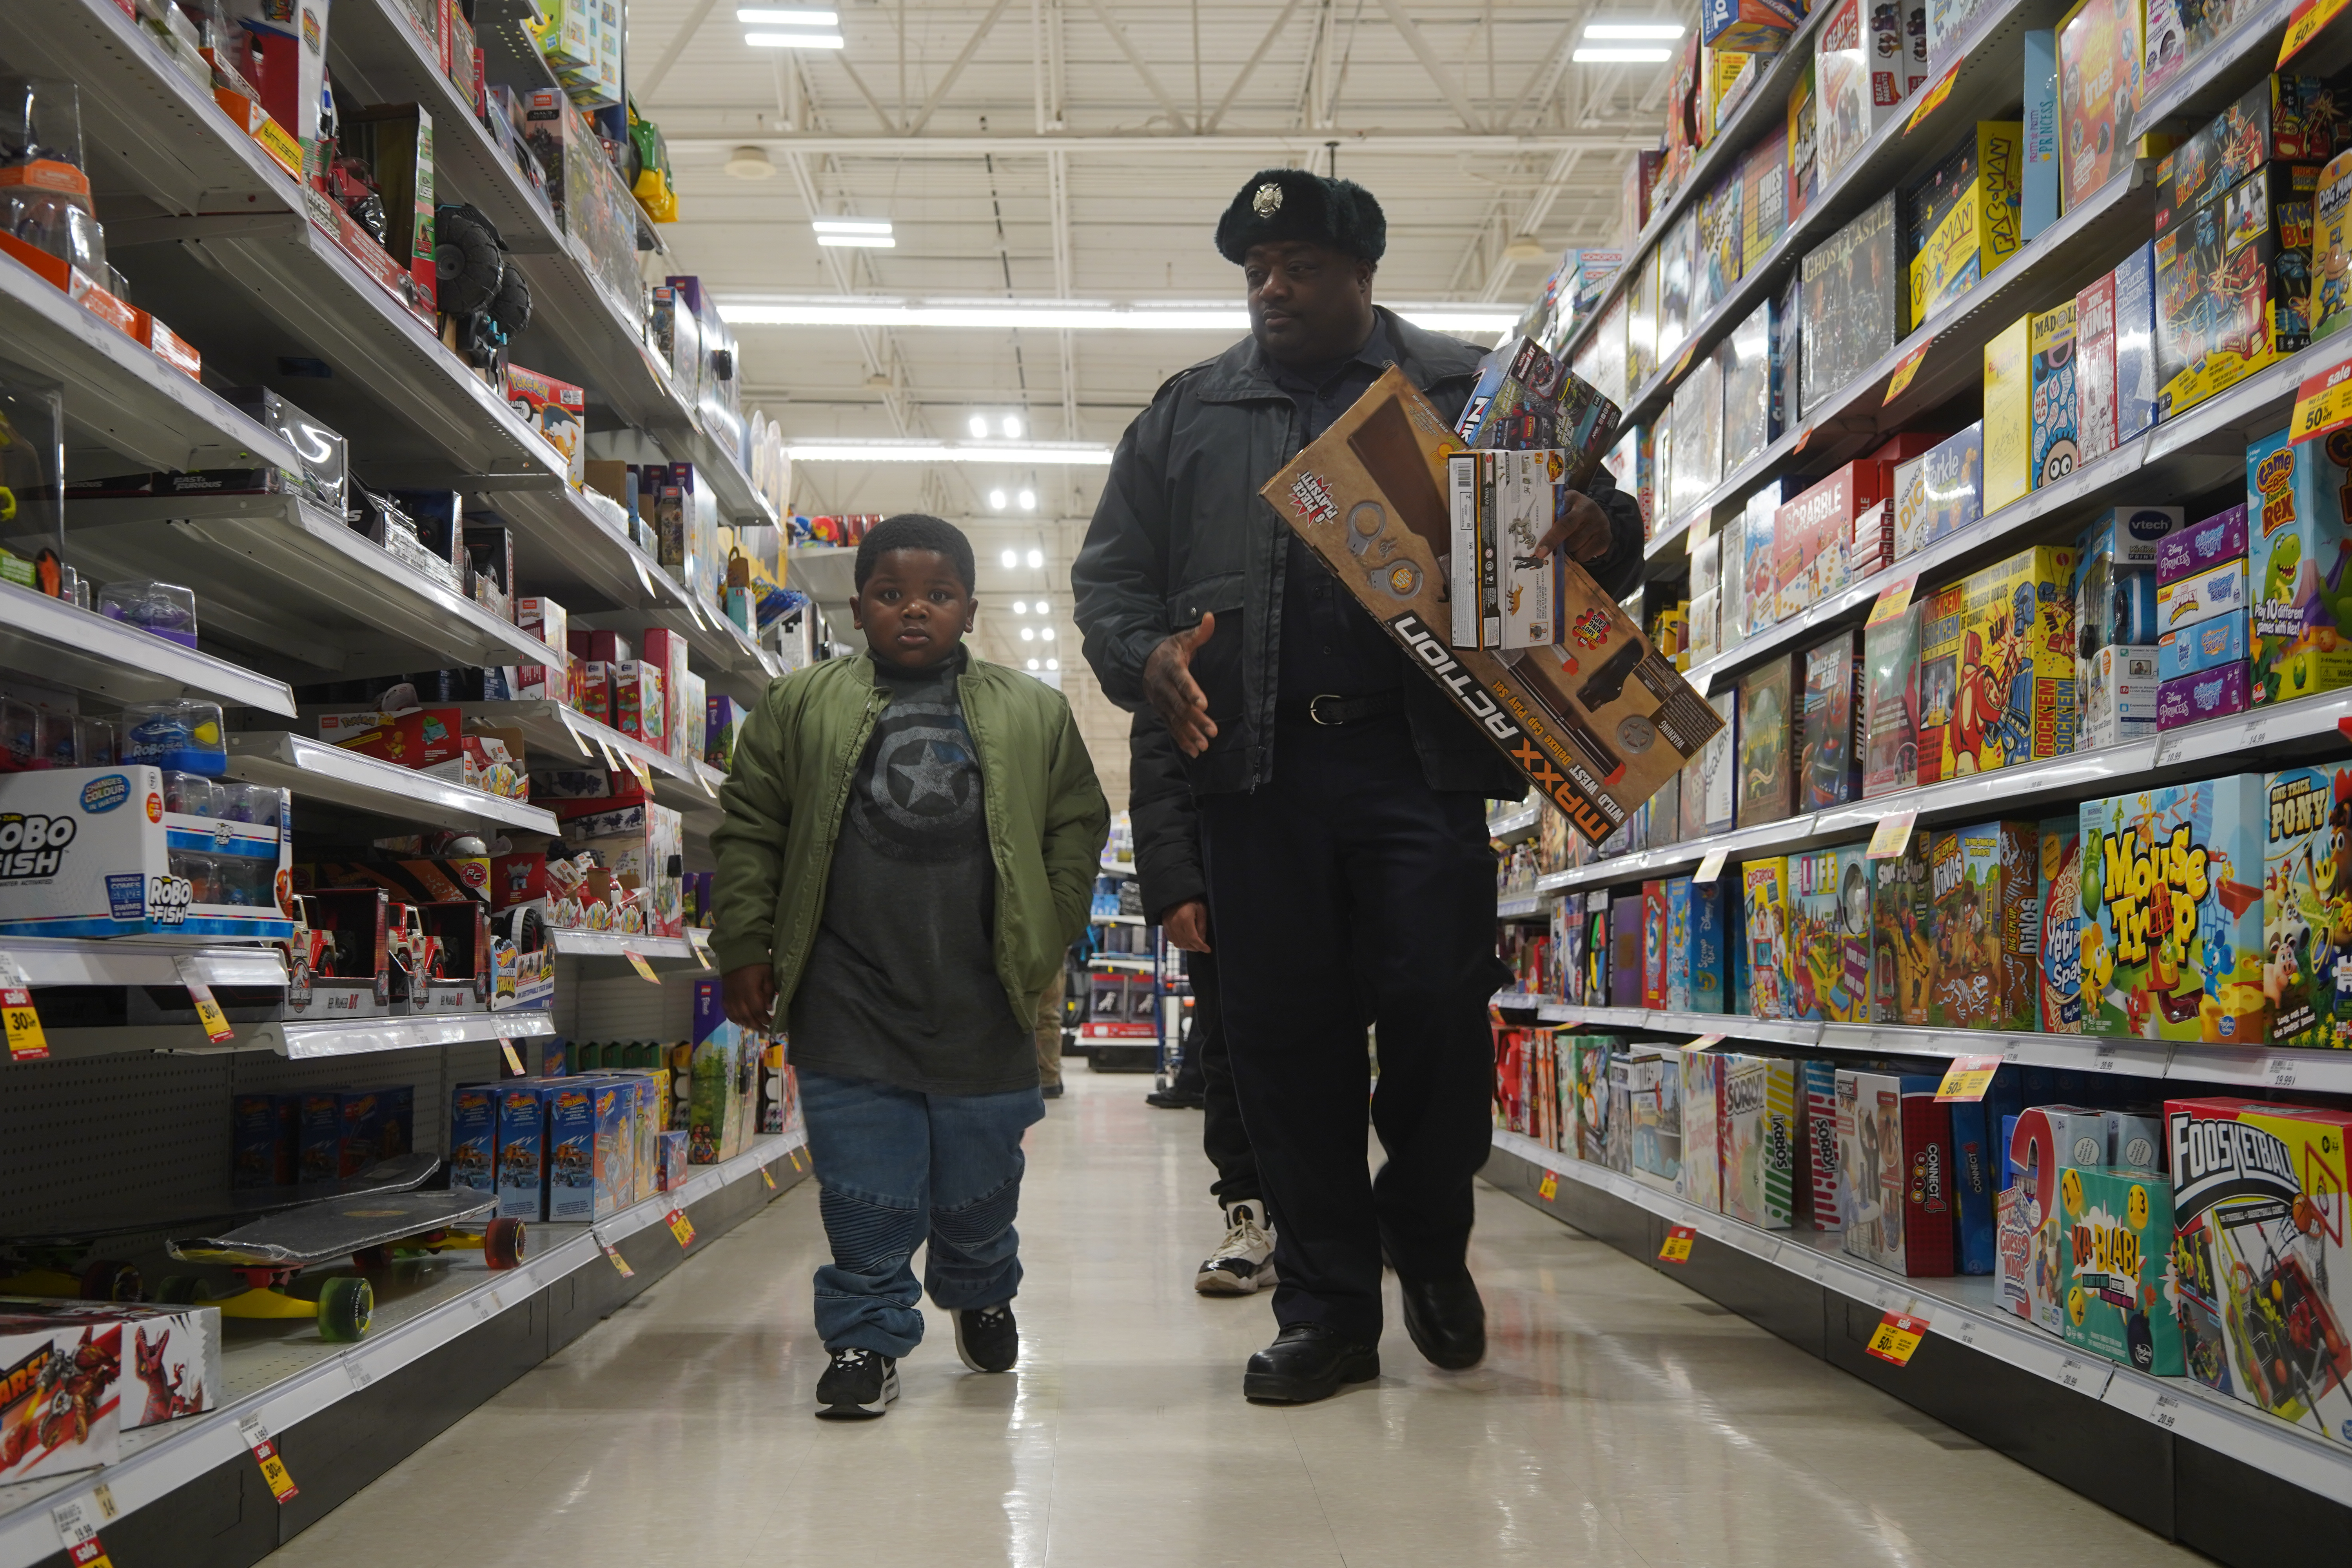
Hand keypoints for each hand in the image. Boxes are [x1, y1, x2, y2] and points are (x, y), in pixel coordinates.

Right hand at [722, 963, 775, 1030]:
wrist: (738, 951)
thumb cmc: (757, 962)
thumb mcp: (768, 974)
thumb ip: (768, 992)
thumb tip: (768, 1008)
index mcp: (750, 992)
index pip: (758, 1011)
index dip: (765, 1020)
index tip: (772, 1023)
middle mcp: (738, 997)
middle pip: (747, 1017)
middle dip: (756, 1025)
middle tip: (764, 1031)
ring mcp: (729, 997)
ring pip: (736, 1016)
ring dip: (746, 1024)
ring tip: (754, 1027)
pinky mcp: (724, 995)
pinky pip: (727, 1011)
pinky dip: (734, 1018)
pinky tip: (740, 1022)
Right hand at [1144, 612, 1218, 757]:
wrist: (1141, 663)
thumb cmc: (1168, 650)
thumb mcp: (1181, 639)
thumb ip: (1199, 632)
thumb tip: (1212, 617)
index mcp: (1170, 667)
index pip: (1181, 680)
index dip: (1191, 692)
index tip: (1203, 704)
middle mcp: (1163, 687)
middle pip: (1179, 705)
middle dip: (1195, 719)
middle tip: (1212, 731)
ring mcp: (1160, 701)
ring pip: (1175, 719)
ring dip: (1190, 734)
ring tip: (1204, 745)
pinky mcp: (1160, 711)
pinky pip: (1170, 727)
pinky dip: (1181, 739)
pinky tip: (1194, 751)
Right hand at [1162, 898, 1211, 952]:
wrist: (1176, 894)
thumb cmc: (1191, 901)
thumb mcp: (1201, 910)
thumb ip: (1202, 926)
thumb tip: (1203, 941)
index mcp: (1185, 919)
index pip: (1193, 938)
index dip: (1201, 946)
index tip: (1208, 950)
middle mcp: (1174, 924)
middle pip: (1185, 943)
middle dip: (1195, 948)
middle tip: (1202, 947)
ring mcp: (1168, 926)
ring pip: (1178, 944)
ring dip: (1187, 947)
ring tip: (1194, 945)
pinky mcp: (1164, 926)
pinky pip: (1172, 940)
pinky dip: (1180, 943)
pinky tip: (1186, 940)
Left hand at [1525, 489, 1612, 569]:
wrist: (1596, 512)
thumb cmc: (1571, 510)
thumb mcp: (1561, 505)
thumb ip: (1550, 515)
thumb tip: (1532, 535)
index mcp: (1575, 499)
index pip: (1563, 523)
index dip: (1551, 539)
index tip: (1540, 552)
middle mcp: (1590, 510)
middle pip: (1571, 539)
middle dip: (1559, 547)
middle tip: (1549, 549)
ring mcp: (1601, 524)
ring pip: (1577, 548)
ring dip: (1569, 550)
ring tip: (1569, 541)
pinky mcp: (1606, 538)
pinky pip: (1587, 555)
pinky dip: (1579, 555)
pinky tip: (1580, 546)